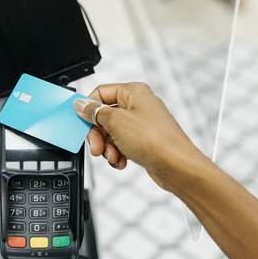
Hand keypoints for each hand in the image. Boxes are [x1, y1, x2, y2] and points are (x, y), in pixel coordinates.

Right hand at [74, 82, 207, 191]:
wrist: (177, 166)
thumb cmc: (155, 140)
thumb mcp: (116, 122)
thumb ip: (95, 112)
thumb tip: (82, 105)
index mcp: (134, 92)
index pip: (101, 93)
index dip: (89, 108)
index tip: (80, 122)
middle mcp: (139, 105)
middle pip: (104, 116)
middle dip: (98, 135)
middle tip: (97, 148)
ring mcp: (142, 124)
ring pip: (112, 133)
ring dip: (108, 148)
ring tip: (113, 157)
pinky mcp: (144, 141)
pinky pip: (122, 144)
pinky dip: (118, 154)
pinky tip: (121, 162)